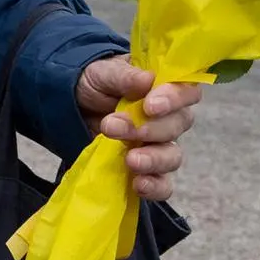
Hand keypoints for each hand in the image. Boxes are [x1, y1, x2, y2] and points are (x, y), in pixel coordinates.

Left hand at [76, 56, 201, 201]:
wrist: (73, 106)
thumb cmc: (96, 83)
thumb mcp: (103, 72)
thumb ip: (124, 76)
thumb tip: (147, 80)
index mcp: (163, 88)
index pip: (186, 92)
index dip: (173, 100)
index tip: (149, 106)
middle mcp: (168, 118)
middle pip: (178, 126)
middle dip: (148, 129)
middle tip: (116, 127)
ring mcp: (158, 145)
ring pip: (173, 156)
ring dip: (153, 159)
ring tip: (131, 160)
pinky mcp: (147, 169)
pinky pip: (163, 183)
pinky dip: (155, 186)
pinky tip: (139, 184)